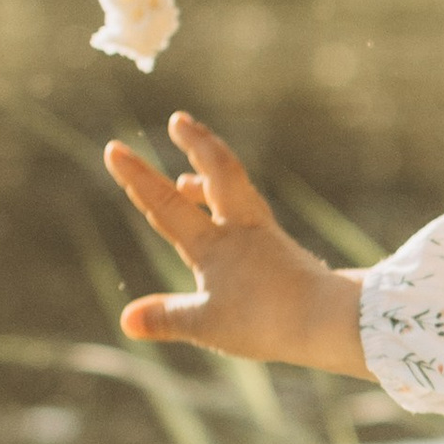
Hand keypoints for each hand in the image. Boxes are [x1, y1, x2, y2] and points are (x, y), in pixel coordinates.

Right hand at [105, 113, 372, 375]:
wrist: (329, 319)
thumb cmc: (266, 321)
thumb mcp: (207, 324)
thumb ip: (166, 318)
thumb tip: (126, 319)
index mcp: (213, 245)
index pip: (166, 205)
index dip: (137, 178)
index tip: (114, 148)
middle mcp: (240, 230)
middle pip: (217, 172)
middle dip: (195, 143)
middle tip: (179, 120)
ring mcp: (266, 236)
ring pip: (237, 189)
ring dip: (212, 173)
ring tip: (190, 178)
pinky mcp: (285, 250)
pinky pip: (253, 214)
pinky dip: (235, 204)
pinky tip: (235, 221)